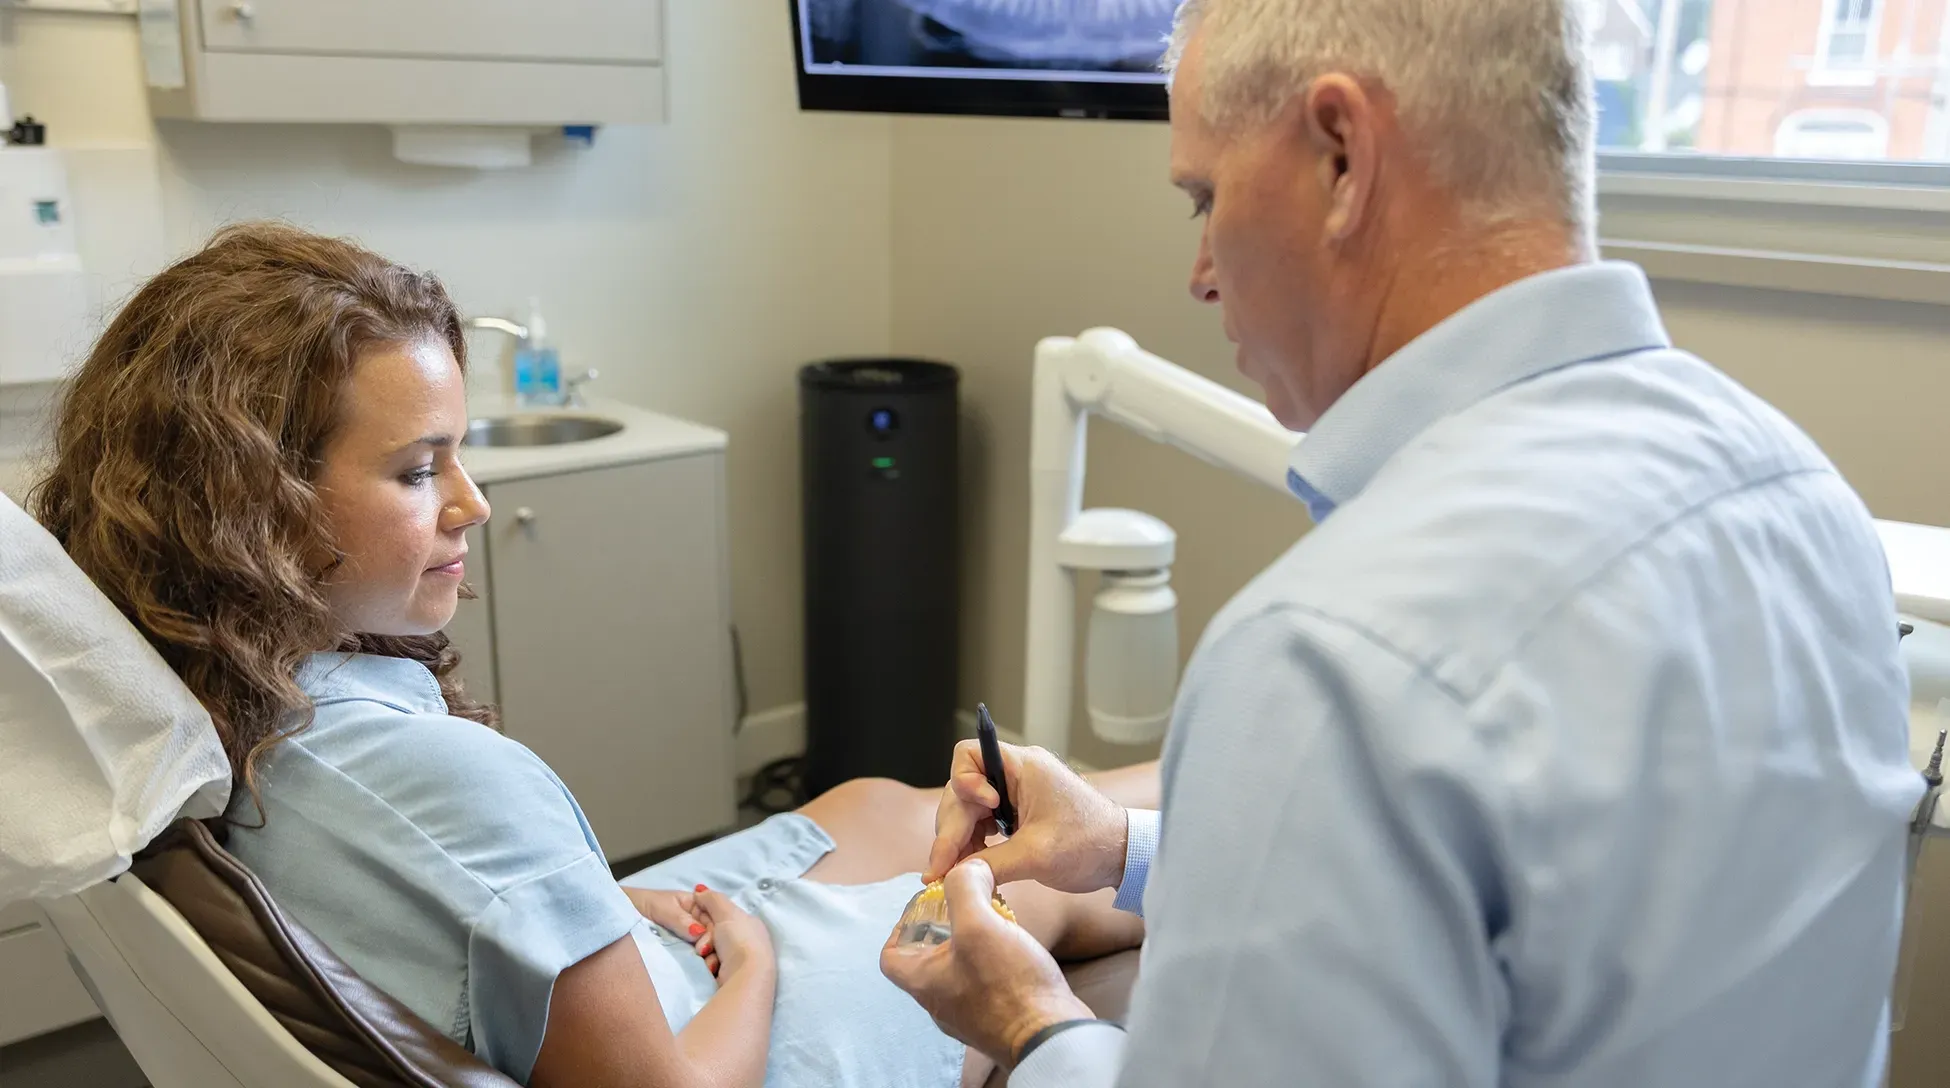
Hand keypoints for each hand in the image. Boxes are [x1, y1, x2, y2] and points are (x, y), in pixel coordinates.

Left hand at [622, 887, 717, 970]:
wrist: (614, 917)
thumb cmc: (637, 904)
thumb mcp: (660, 908)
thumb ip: (680, 919)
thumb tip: (700, 934)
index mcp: (695, 908)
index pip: (714, 921)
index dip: (713, 935)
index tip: (703, 949)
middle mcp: (696, 924)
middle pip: (715, 939)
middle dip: (715, 952)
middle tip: (709, 967)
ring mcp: (688, 942)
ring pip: (707, 953)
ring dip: (710, 963)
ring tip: (707, 974)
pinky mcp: (680, 957)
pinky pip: (694, 963)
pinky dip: (700, 971)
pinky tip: (703, 978)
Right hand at [692, 885, 773, 985]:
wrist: (747, 977)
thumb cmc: (739, 940)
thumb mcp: (726, 913)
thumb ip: (713, 899)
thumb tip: (700, 890)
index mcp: (749, 924)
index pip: (724, 916)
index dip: (708, 917)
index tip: (697, 922)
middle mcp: (748, 941)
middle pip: (716, 934)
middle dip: (705, 939)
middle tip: (702, 946)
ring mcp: (741, 960)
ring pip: (713, 951)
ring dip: (706, 953)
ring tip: (707, 958)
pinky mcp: (733, 977)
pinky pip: (714, 966)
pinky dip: (709, 966)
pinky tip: (710, 969)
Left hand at [881, 860, 1092, 1065]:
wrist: (1049, 1034)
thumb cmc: (1009, 985)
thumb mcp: (979, 924)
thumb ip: (964, 888)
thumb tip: (967, 867)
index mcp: (923, 983)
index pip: (890, 956)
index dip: (902, 925)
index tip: (926, 906)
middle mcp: (940, 1003)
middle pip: (928, 958)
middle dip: (945, 927)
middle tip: (968, 905)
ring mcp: (969, 1013)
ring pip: (959, 969)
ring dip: (973, 942)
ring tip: (996, 920)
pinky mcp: (997, 1017)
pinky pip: (986, 983)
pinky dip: (994, 960)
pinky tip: (1016, 946)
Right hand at [924, 739, 1129, 892]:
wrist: (1123, 854)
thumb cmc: (1089, 845)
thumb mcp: (1035, 856)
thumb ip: (989, 863)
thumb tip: (951, 878)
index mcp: (1024, 767)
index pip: (968, 755)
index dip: (963, 784)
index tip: (984, 814)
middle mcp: (1017, 773)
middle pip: (962, 789)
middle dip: (952, 827)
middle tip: (941, 868)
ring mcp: (1017, 792)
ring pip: (969, 807)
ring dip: (959, 838)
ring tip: (954, 871)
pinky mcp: (1020, 811)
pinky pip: (983, 820)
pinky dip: (974, 842)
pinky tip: (973, 864)